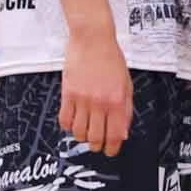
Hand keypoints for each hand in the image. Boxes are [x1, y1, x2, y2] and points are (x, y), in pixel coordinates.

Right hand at [61, 31, 132, 155]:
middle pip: (95, 138)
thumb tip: (122, 133)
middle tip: (96, 143)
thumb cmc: (111, 59)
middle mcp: (100, 102)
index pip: (115, 135)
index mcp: (117, 101)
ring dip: (82, 137)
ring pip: (78, 132)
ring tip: (85, 132)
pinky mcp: (68, 93)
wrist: (93, 39)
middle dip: (96, 146)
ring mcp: (82, 99)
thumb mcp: (126, 85)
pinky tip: (73, 121)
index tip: (110, 151)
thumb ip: (125, 110)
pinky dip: (68, 126)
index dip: (112, 148)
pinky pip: (64, 120)